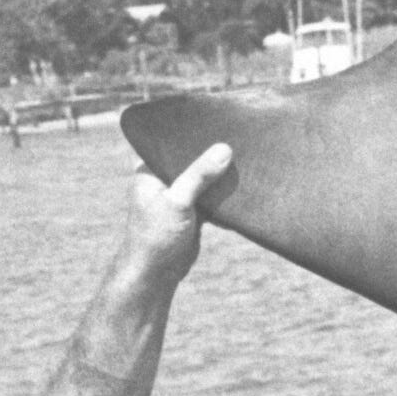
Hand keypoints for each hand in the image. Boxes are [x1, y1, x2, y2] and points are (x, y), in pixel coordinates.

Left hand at [117, 142, 233, 289]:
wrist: (156, 274)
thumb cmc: (156, 236)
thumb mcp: (177, 201)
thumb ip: (199, 175)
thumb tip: (225, 149)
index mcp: (150, 170)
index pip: (174, 144)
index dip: (195, 134)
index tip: (220, 121)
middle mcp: (163, 179)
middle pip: (193, 160)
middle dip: (213, 155)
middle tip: (239, 138)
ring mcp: (179, 196)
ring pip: (205, 180)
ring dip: (221, 176)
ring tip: (246, 158)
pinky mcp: (192, 212)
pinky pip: (212, 197)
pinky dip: (224, 195)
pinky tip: (242, 187)